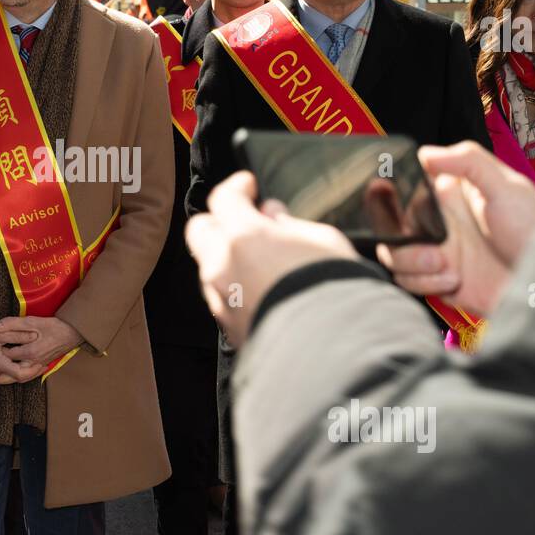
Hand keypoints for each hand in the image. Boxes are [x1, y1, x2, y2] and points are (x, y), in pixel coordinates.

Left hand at [0, 316, 84, 377]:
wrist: (74, 333)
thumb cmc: (55, 326)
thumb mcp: (33, 321)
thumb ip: (13, 323)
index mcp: (30, 352)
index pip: (7, 356)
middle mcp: (34, 362)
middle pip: (11, 373)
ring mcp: (39, 365)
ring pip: (20, 378)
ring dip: (8, 378)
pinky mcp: (44, 365)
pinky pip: (29, 376)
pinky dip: (19, 377)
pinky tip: (14, 373)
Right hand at [0, 324, 44, 384]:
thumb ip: (17, 334)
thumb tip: (34, 336)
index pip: (19, 374)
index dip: (32, 371)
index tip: (41, 362)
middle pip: (18, 378)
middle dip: (33, 373)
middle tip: (45, 364)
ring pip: (14, 376)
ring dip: (27, 371)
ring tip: (40, 363)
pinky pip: (9, 372)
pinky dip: (20, 368)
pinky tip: (27, 361)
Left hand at [185, 170, 359, 347]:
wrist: (333, 348)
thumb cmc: (334, 288)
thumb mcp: (323, 240)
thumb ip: (290, 224)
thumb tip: (273, 216)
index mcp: (243, 236)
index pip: (223, 198)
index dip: (236, 188)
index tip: (247, 186)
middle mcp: (222, 266)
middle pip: (200, 231)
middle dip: (219, 222)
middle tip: (246, 223)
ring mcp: (221, 300)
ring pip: (209, 267)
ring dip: (228, 258)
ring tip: (262, 261)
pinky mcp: (229, 328)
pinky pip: (224, 298)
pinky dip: (237, 288)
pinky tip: (265, 290)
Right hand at [376, 141, 534, 315]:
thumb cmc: (534, 229)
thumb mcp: (508, 187)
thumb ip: (469, 162)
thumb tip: (426, 152)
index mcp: (448, 193)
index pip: (404, 188)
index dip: (392, 198)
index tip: (394, 206)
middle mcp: (437, 221)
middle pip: (390, 225)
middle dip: (402, 241)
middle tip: (433, 252)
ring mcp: (435, 250)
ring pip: (393, 254)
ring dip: (412, 263)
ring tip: (444, 267)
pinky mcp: (436, 278)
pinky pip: (408, 281)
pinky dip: (424, 283)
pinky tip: (453, 281)